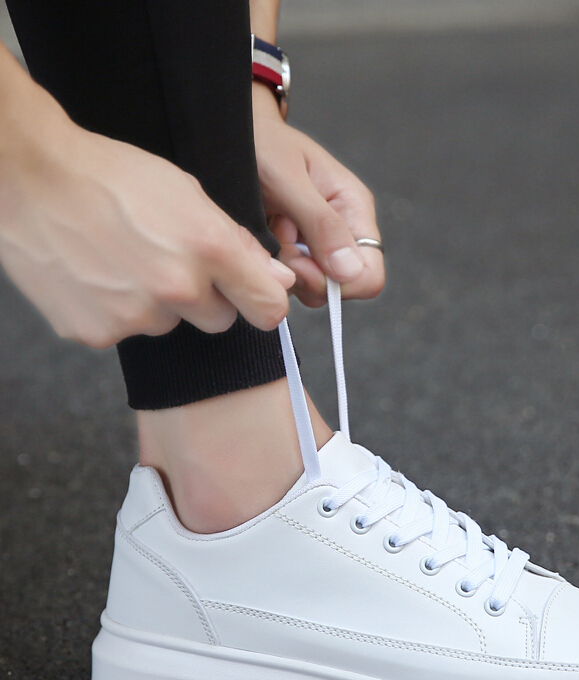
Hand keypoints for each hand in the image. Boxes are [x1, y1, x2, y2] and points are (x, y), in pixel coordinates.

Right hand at [0, 54, 294, 348]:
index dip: (264, 301)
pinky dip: (118, 311)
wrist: (27, 176)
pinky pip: (126, 331)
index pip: (269, 309)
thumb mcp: (189, 194)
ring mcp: (135, 316)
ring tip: (124, 259)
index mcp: (209, 249)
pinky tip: (98, 274)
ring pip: (170, 324)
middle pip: (220, 321)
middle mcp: (177, 288)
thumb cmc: (112, 176)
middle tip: (170, 260)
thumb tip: (280, 280)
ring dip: (158, 302)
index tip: (254, 295)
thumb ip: (240, 245)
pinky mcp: (97, 333)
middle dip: (206, 298)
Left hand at [252, 83, 384, 307]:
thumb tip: (350, 271)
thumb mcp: (289, 179)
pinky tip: (266, 238)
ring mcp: (320, 244)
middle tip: (279, 241)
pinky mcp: (297, 252)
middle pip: (342, 287)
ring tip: (272, 231)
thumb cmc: (261, 143)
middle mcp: (344, 231)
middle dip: (307, 275)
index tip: (299, 261)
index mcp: (353, 208)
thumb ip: (321, 224)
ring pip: (316, 289)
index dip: (337, 282)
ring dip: (288, 270)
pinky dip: (276, 267)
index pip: (369, 275)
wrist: (231, 135)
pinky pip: (294, 281)